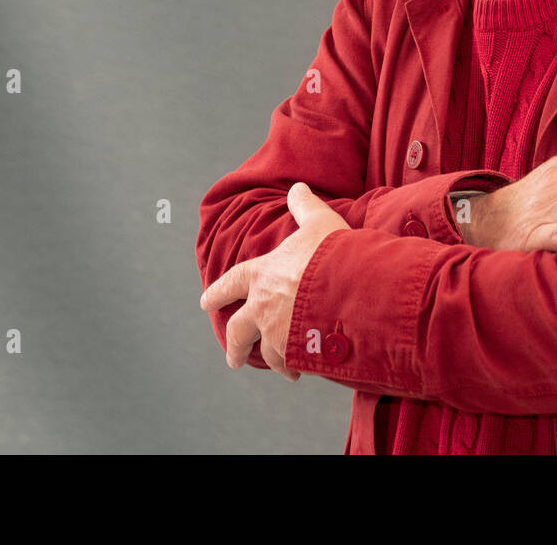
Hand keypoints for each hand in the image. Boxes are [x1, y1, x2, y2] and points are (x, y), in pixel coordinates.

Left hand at [200, 182, 349, 378]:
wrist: (351, 289)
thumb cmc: (332, 254)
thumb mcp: (319, 222)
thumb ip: (305, 206)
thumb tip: (298, 187)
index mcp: (262, 275)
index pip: (230, 283)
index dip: (218, 292)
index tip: (206, 303)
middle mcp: (262, 306)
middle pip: (238, 331)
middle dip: (235, 345)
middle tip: (233, 358)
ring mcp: (276, 333)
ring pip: (266, 353)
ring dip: (271, 360)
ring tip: (282, 369)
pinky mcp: (295, 353)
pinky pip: (290, 364)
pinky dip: (293, 367)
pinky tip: (301, 370)